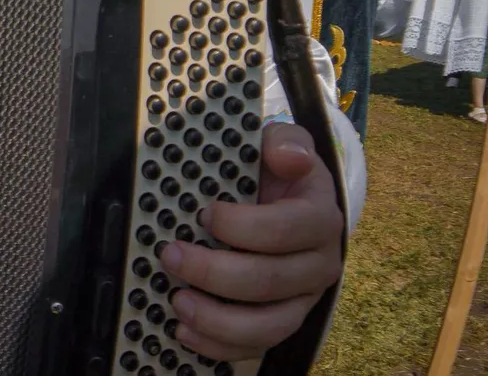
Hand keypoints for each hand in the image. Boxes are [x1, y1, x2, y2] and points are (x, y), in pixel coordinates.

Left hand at [159, 122, 343, 360]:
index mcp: (319, 218)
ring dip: (218, 319)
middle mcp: (319, 264)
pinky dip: (219, 346)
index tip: (206, 213)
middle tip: (170, 255)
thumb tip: (289, 156)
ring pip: (269, 325)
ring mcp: (301, 299)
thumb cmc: (271, 173)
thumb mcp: (278, 146)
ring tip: (177, 301)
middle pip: (271, 281)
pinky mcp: (280, 321)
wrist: (279, 200)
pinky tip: (184, 331)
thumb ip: (285, 142)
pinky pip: (256, 346)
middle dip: (215, 272)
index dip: (245, 226)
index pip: (290, 229)